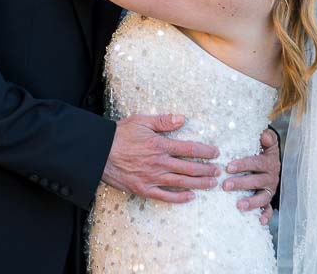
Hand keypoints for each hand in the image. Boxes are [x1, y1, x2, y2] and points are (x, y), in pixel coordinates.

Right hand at [101, 114, 220, 203]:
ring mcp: (152, 177)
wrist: (99, 153)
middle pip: (189, 167)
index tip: (215, 153)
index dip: (205, 151)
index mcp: (159, 145)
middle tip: (218, 171)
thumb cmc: (118, 135)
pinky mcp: (144, 189)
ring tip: (211, 184)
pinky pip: (166, 196)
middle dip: (206, 169)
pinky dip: (180, 197)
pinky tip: (190, 197)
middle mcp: (159, 162)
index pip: (189, 149)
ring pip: (182, 182)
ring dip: (199, 183)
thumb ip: (163, 121)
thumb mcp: (140, 121)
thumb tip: (182, 119)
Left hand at [223, 129, 280, 224]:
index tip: (228, 167)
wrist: (273, 160)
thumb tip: (264, 135)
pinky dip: (266, 215)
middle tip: (225, 186)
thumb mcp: (267, 142)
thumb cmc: (263, 149)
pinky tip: (259, 221)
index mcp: (268, 162)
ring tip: (239, 206)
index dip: (243, 165)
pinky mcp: (268, 198)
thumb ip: (266, 137)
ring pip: (262, 197)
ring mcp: (269, 189)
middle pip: (255, 181)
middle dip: (240, 184)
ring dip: (251, 202)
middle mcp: (270, 176)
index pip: (255, 163)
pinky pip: (269, 208)